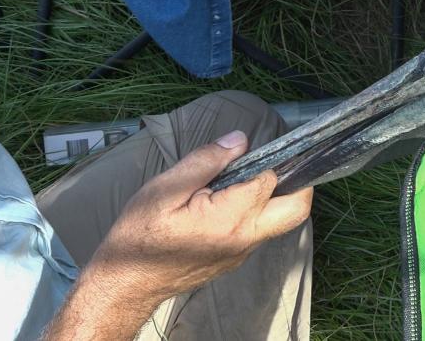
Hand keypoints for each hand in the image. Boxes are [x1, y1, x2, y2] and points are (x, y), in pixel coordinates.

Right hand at [82, 130, 314, 313]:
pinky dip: (257, 211)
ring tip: (243, 178)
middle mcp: (246, 239)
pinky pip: (260, 230)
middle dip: (297, 181)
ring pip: (280, 220)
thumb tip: (239, 140)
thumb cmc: (140, 235)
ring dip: (274, 196)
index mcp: (230, 219)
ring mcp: (244, 252)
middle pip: (296, 209)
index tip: (250, 149)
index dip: (264, 159)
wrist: (128, 283)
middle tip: (273, 161)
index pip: (270, 180)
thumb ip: (205, 162)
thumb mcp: (164, 190)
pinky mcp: (237, 258)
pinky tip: (228, 199)